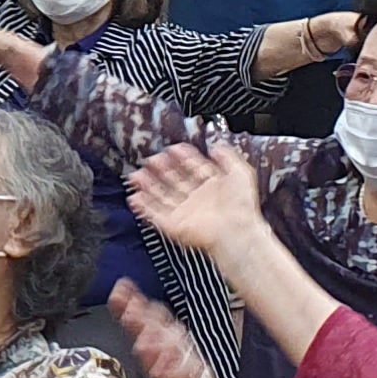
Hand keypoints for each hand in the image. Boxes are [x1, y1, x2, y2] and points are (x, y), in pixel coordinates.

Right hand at [128, 139, 265, 255]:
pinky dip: (143, 207)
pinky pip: (155, 215)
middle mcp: (197, 200)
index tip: (173, 149)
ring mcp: (185, 213)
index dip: (182, 158)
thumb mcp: (241, 172)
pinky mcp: (175, 226)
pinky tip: (135, 197)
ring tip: (137, 175)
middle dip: (161, 169)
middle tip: (151, 159)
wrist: (236, 231)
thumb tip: (217, 146)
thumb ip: (228, 156)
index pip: (193, 168)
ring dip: (148, 186)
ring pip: (162, 197)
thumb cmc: (242, 206)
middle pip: (174, 181)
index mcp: (212, 187)